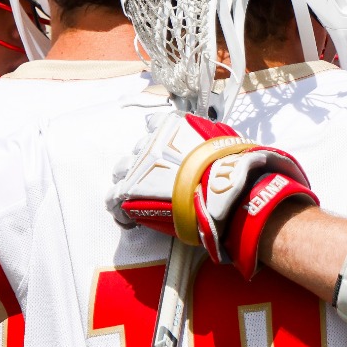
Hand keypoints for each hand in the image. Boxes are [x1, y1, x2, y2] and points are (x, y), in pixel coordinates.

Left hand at [111, 111, 317, 276]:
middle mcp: (152, 140)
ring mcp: (139, 164)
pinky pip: (113, 199)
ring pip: (122, 171)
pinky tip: (131, 221)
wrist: (224, 192)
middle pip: (138, 150)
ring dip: (130, 183)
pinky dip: (121, 210)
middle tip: (159, 184)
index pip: (156, 125)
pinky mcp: (129, 191)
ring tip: (142, 201)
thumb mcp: (228, 144)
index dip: (160, 142)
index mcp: (173, 126)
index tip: (166, 156)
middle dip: (145, 165)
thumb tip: (227, 150)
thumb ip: (216, 144)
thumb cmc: (233, 170)